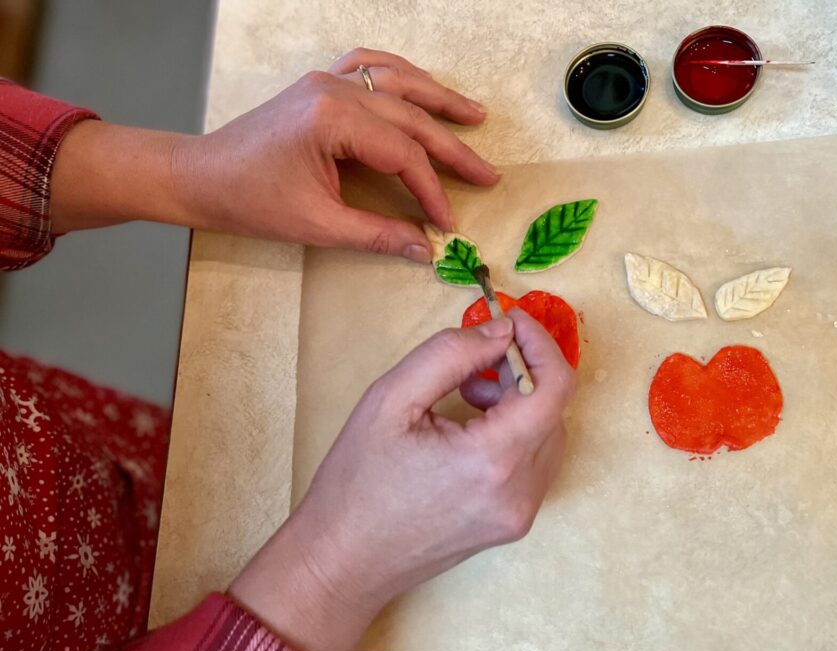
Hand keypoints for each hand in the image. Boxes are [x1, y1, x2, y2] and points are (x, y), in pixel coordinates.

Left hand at [51, 48, 498, 259]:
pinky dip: (400, 75)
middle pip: (410, 115)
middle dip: (452, 148)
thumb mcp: (318, 225)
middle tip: (488, 174)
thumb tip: (424, 250)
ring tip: (475, 116)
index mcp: (334, 120)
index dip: (431, 191)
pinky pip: (369, 67)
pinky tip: (421, 86)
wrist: (201, 177)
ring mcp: (326, 81)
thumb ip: (377, 236)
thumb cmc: (252, 201)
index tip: (447, 223)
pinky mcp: (319, 85)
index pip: (403, 154)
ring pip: (397, 81)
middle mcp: (335, 90)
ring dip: (438, 98)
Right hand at [229, 310, 575, 650]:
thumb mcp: (390, 400)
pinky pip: (535, 463)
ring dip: (520, 403)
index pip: (555, 387)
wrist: (344, 562)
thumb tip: (502, 332)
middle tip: (475, 362)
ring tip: (467, 398)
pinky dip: (516, 433)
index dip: (539, 343)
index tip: (510, 322)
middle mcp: (520, 492)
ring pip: (549, 435)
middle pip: (554, 409)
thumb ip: (451, 354)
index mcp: (492, 461)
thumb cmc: (357, 483)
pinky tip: (471, 431)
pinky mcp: (513, 524)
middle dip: (523, 372)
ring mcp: (521, 514)